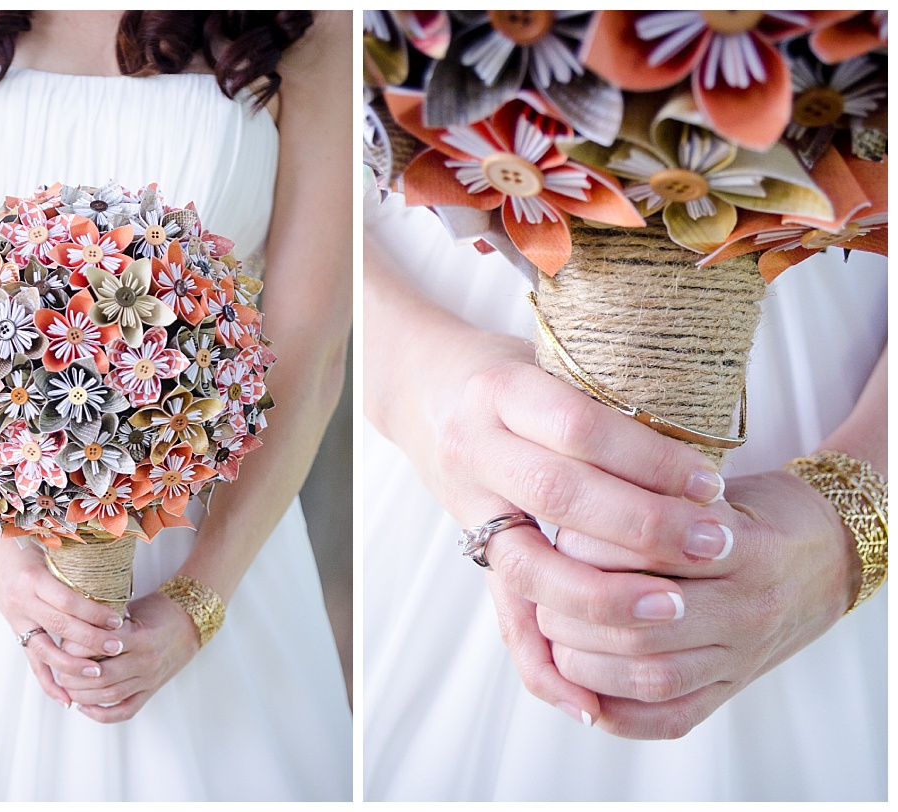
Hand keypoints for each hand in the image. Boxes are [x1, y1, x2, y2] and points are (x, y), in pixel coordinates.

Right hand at [0, 536, 127, 708]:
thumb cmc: (26, 544)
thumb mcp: (49, 546)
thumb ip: (74, 560)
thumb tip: (113, 568)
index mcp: (33, 578)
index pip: (66, 601)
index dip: (93, 612)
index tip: (117, 620)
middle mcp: (22, 601)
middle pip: (59, 626)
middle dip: (90, 640)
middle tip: (117, 647)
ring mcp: (17, 619)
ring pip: (45, 650)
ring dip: (72, 665)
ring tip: (97, 673)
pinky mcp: (17, 631)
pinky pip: (32, 662)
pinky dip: (48, 682)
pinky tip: (66, 698)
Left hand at [56, 591, 200, 722]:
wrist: (191, 623)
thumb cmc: (158, 610)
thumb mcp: (132, 606)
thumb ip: (105, 619)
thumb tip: (69, 626)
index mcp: (140, 636)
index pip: (99, 646)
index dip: (75, 648)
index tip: (63, 644)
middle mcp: (145, 661)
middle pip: (100, 676)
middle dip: (73, 676)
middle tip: (59, 669)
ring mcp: (149, 679)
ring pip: (109, 695)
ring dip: (82, 695)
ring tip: (66, 688)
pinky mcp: (151, 691)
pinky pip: (125, 710)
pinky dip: (102, 714)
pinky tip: (85, 708)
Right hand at [387, 332, 734, 724]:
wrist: (422, 391)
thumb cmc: (506, 373)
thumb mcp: (549, 363)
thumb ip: (604, 399)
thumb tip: (695, 444)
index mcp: (500, 389)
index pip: (579, 427)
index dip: (648, 458)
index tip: (710, 482)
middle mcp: (473, 446)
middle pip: (557, 494)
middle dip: (642, 526)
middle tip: (714, 544)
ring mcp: (465, 501)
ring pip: (527, 565)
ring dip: (603, 596)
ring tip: (671, 605)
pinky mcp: (470, 546)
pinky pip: (501, 614)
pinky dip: (542, 666)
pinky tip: (587, 702)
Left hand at [533, 471, 859, 738]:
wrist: (828, 554)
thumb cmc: (750, 512)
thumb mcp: (708, 486)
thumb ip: (649, 495)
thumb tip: (565, 500)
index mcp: (740, 544)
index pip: (645, 553)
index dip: (585, 549)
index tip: (555, 538)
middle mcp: (746, 604)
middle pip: (640, 625)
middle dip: (573, 614)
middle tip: (540, 595)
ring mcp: (742, 654)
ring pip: (651, 676)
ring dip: (585, 664)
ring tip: (553, 638)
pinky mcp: (732, 687)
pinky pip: (671, 717)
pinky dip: (618, 713)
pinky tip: (584, 693)